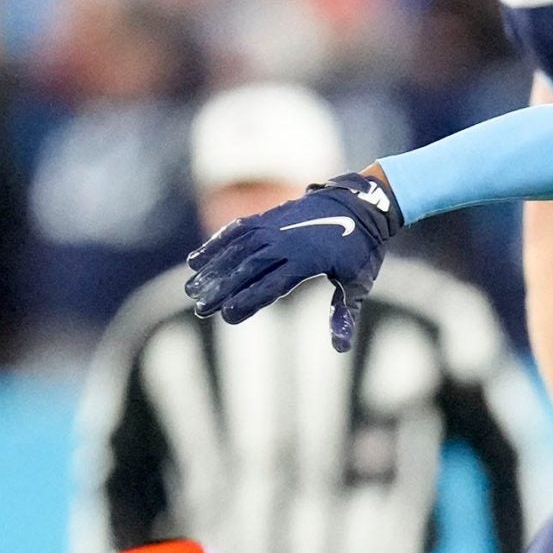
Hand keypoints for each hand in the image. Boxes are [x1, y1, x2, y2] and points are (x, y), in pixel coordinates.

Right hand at [185, 173, 404, 351]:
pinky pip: (236, 231)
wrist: (360, 204)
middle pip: (247, 268)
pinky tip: (197, 260)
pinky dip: (216, 244)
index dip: (249, 300)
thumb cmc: (361, 250)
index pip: (272, 284)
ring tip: (191, 288)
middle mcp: (285, 242)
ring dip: (212, 268)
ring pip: (236, 249)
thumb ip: (343, 313)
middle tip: (201, 308)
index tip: (228, 316)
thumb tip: (340, 348)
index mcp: (308, 260)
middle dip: (223, 289)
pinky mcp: (267, 218)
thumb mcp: (357, 283)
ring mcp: (274, 227)